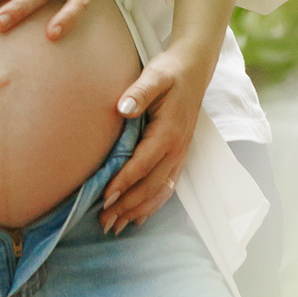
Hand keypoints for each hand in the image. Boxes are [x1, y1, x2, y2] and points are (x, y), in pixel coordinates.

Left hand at [97, 45, 211, 236]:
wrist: (194, 69)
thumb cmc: (170, 72)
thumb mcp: (154, 76)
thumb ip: (139, 92)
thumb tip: (122, 108)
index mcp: (168, 133)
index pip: (142, 164)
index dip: (123, 183)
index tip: (104, 198)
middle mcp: (177, 150)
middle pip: (151, 186)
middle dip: (127, 206)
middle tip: (103, 222)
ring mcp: (180, 155)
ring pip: (160, 192)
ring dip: (138, 211)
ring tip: (116, 227)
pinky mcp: (179, 156)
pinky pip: (168, 188)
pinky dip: (153, 205)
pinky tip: (139, 217)